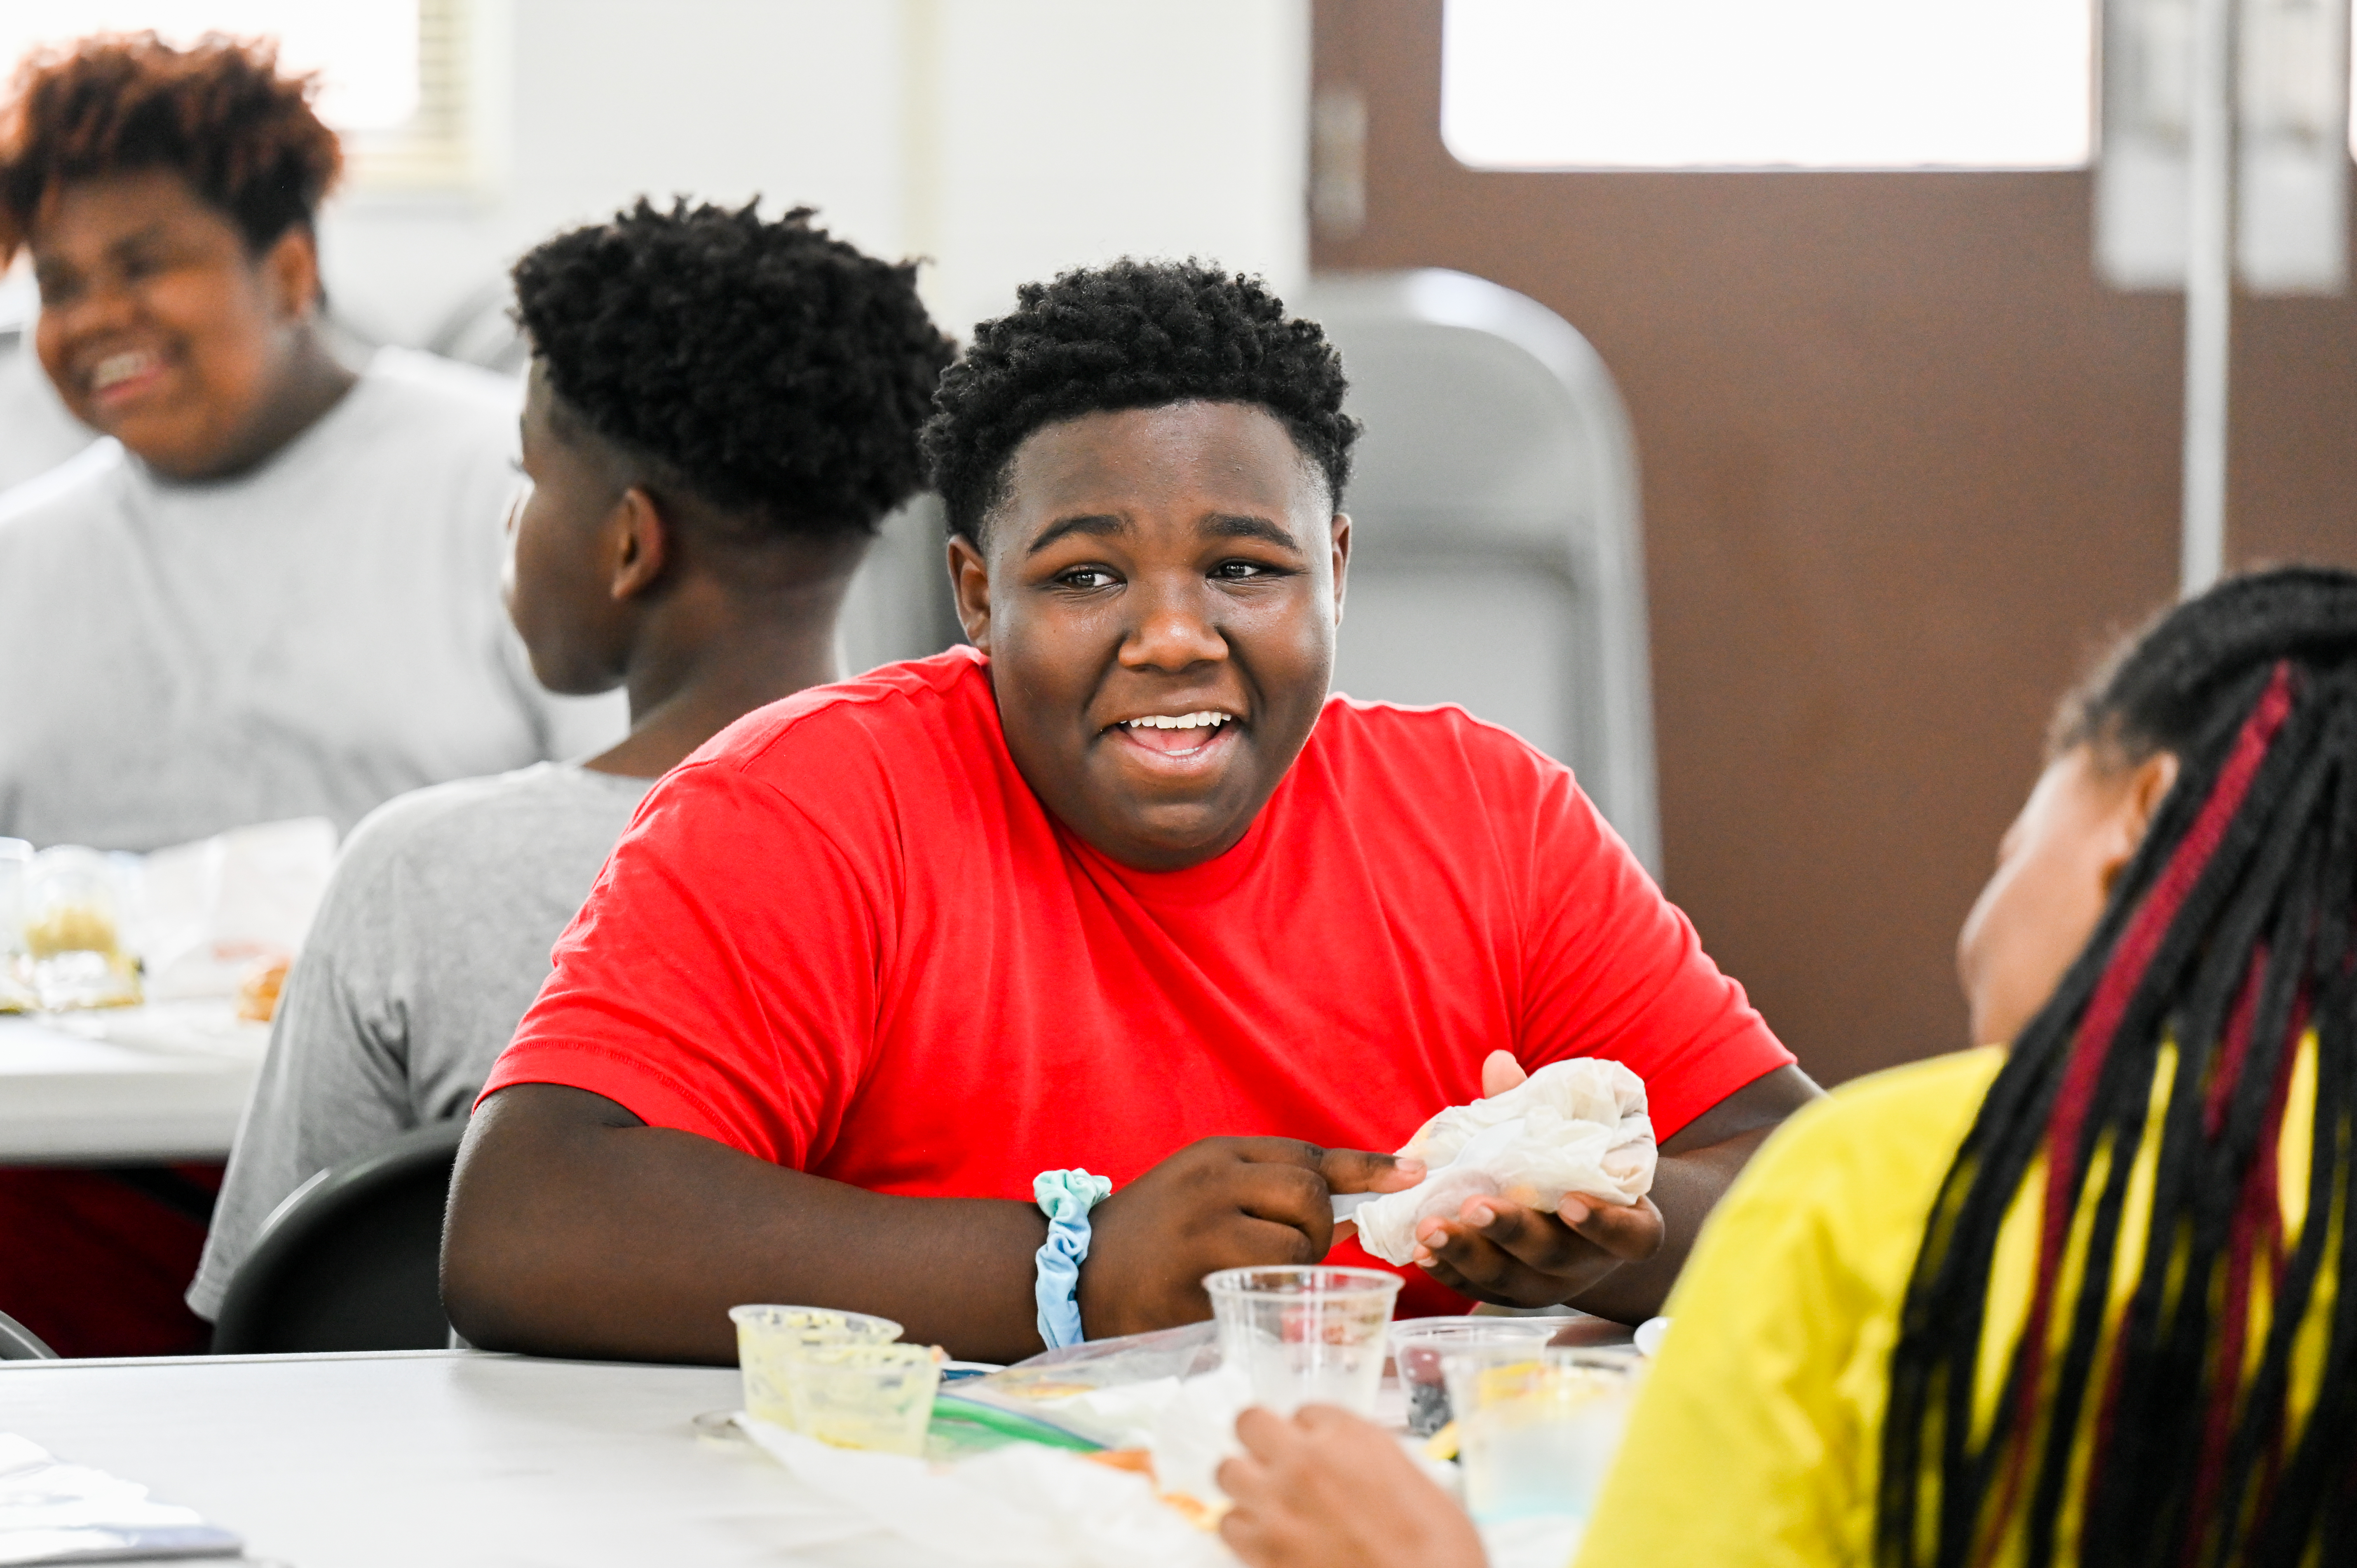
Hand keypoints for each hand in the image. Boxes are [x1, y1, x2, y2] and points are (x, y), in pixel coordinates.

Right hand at [1078, 1138, 1420, 1339]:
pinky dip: (1273, 1292)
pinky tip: (1241, 1293)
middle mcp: (1213, 1177)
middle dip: (1320, 1228)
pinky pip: (1269, 1279)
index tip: (1413, 1174)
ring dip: (1299, 1265)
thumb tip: (1348, 1217)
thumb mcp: (1204, 1195)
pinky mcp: (1199, 1267)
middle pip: (1310, 1193)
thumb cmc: (1152, 1240)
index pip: (1308, 1154)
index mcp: (1218, 1154)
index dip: (1366, 1167)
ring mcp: (1205, 1221)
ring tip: (1262, 1277)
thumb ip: (1266, 1196)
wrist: (1077, 1275)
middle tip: (1296, 1254)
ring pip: (1297, 1239)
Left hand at [1218, 1405, 1485, 1567]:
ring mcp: (1278, 1503)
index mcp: (1352, 1436)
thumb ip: (1375, 1465)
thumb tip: (1358, 1471)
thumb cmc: (1439, 1553)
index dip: (1311, 1433)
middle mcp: (1308, 1459)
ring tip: (1264, 1500)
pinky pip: (1228, 1523)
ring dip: (1245, 1483)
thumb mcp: (1420, 1485)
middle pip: (1250, 1422)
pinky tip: (1262, 1538)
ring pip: (1228, 1471)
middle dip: (1260, 1439)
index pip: (1306, 1411)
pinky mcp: (1262, 1549)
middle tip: (1273, 1459)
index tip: (1317, 1448)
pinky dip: (1242, 1529)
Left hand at [1409, 1049, 1663, 1308]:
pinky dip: (1448, 1272)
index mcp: (1624, 1227)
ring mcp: (1547, 1285)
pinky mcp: (1508, 1294)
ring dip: (1466, 1254)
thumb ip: (1536, 1105)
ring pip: (1509, 1279)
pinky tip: (1421, 1251)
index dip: (1604, 1222)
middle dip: (1512, 1231)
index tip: (1571, 1200)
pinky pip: (1477, 1289)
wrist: (1577, 1223)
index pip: (1629, 1236)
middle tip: (1475, 1206)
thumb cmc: (1576, 1170)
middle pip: (1554, 1255)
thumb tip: (1498, 1063)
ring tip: (1429, 1228)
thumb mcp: (1571, 1139)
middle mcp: (1588, 1263)